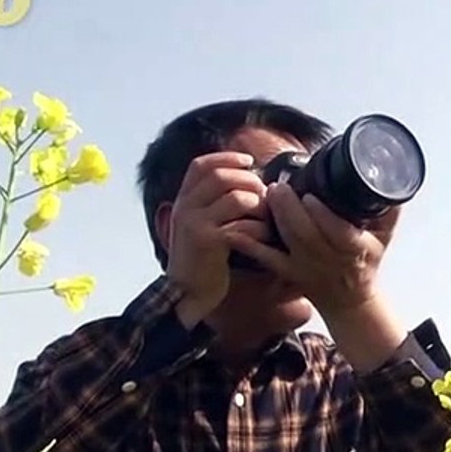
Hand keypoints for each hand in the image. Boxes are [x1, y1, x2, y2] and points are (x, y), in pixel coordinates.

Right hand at [164, 151, 270, 325]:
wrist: (186, 294)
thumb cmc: (202, 261)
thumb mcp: (200, 226)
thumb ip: (213, 204)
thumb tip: (247, 181)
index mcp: (184, 200)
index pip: (201, 165)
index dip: (226, 158)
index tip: (249, 161)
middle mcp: (185, 207)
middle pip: (223, 177)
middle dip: (250, 182)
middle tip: (264, 196)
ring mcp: (195, 223)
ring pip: (236, 198)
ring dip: (259, 205)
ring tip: (266, 218)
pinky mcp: (208, 242)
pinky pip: (241, 225)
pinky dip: (259, 229)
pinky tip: (264, 237)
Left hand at [223, 182, 400, 316]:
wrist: (350, 301)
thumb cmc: (367, 264)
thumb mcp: (384, 239)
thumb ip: (390, 212)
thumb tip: (393, 183)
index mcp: (356, 250)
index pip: (339, 234)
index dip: (323, 216)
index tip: (310, 197)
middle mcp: (330, 260)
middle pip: (307, 235)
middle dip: (289, 210)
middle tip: (278, 186)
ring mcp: (307, 268)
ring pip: (287, 243)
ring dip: (274, 219)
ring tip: (266, 195)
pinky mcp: (289, 272)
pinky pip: (268, 259)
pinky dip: (251, 246)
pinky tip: (237, 231)